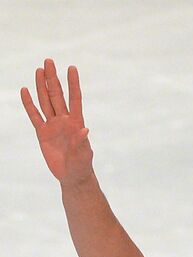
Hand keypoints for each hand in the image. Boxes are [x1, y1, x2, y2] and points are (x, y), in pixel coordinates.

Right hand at [21, 59, 92, 183]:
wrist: (72, 176)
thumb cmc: (82, 166)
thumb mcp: (83, 155)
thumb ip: (81, 143)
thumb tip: (84, 129)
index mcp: (76, 123)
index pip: (75, 99)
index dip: (73, 84)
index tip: (72, 68)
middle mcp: (64, 120)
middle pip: (57, 95)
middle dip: (53, 79)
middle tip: (48, 61)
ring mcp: (52, 125)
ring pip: (45, 101)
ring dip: (42, 86)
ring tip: (39, 70)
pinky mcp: (42, 133)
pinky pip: (34, 115)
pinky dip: (29, 104)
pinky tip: (25, 91)